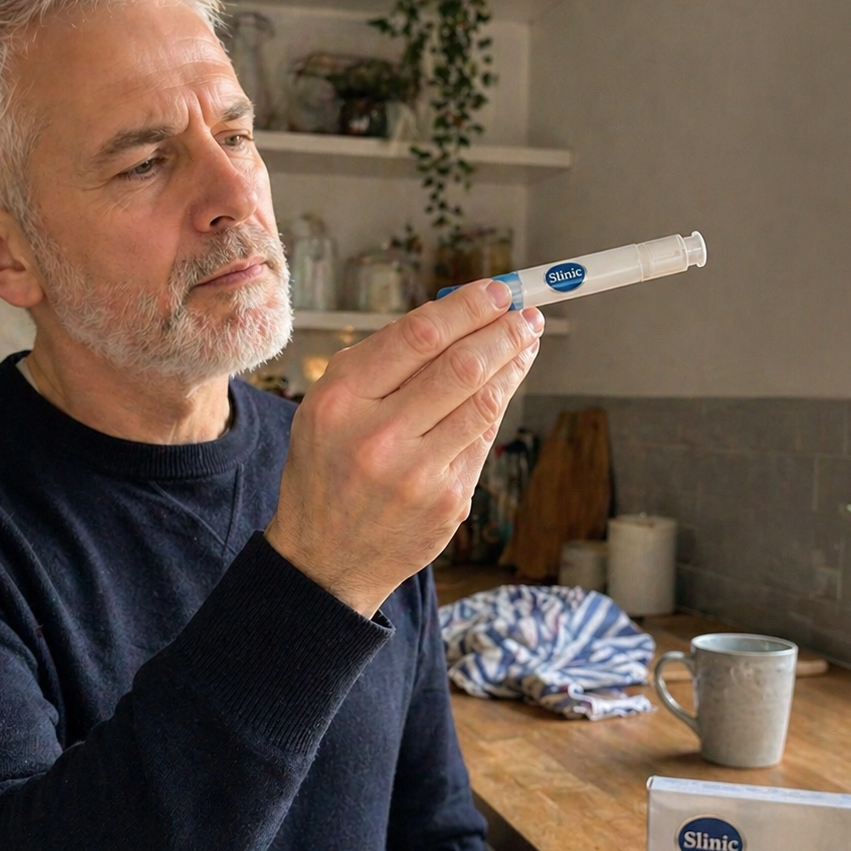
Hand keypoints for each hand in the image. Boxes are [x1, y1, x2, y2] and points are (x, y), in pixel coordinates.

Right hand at [265, 281, 542, 615]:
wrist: (325, 559)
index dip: (466, 307)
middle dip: (503, 331)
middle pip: (461, 366)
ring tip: (526, 340)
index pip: (418, 336)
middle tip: (526, 313)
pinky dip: (498, 404)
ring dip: (513, 364)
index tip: (496, 290)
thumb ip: (381, 363)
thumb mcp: (327, 408)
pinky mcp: (447, 501)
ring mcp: (416, 473)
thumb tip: (455, 316)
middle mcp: (377, 436)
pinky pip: (483, 439)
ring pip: (484, 402)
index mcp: (341, 400)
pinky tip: (506, 384)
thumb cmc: (329, 468)